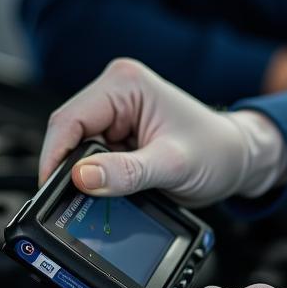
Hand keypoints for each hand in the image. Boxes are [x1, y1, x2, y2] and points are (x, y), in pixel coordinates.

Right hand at [40, 58, 286, 205]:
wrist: (237, 159)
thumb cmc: (216, 150)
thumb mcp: (172, 165)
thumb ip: (127, 173)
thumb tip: (82, 177)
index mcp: (126, 83)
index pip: (70, 119)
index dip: (54, 156)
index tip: (49, 190)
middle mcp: (116, 92)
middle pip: (69, 134)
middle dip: (69, 169)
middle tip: (74, 204)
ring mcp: (116, 113)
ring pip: (77, 150)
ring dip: (85, 176)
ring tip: (105, 196)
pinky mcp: (118, 134)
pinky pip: (92, 159)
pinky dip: (96, 178)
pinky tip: (109, 192)